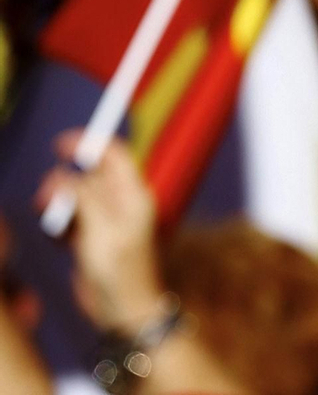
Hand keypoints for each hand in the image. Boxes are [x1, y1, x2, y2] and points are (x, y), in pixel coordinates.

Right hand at [37, 140, 164, 339]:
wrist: (123, 312)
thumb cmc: (120, 271)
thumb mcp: (101, 229)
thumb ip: (83, 198)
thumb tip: (62, 176)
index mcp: (133, 193)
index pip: (113, 155)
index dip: (89, 144)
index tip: (61, 145)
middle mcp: (121, 203)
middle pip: (90, 176)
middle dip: (65, 181)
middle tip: (45, 196)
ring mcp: (106, 222)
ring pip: (78, 198)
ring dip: (60, 204)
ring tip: (48, 218)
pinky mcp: (93, 240)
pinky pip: (73, 220)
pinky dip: (61, 224)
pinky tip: (57, 238)